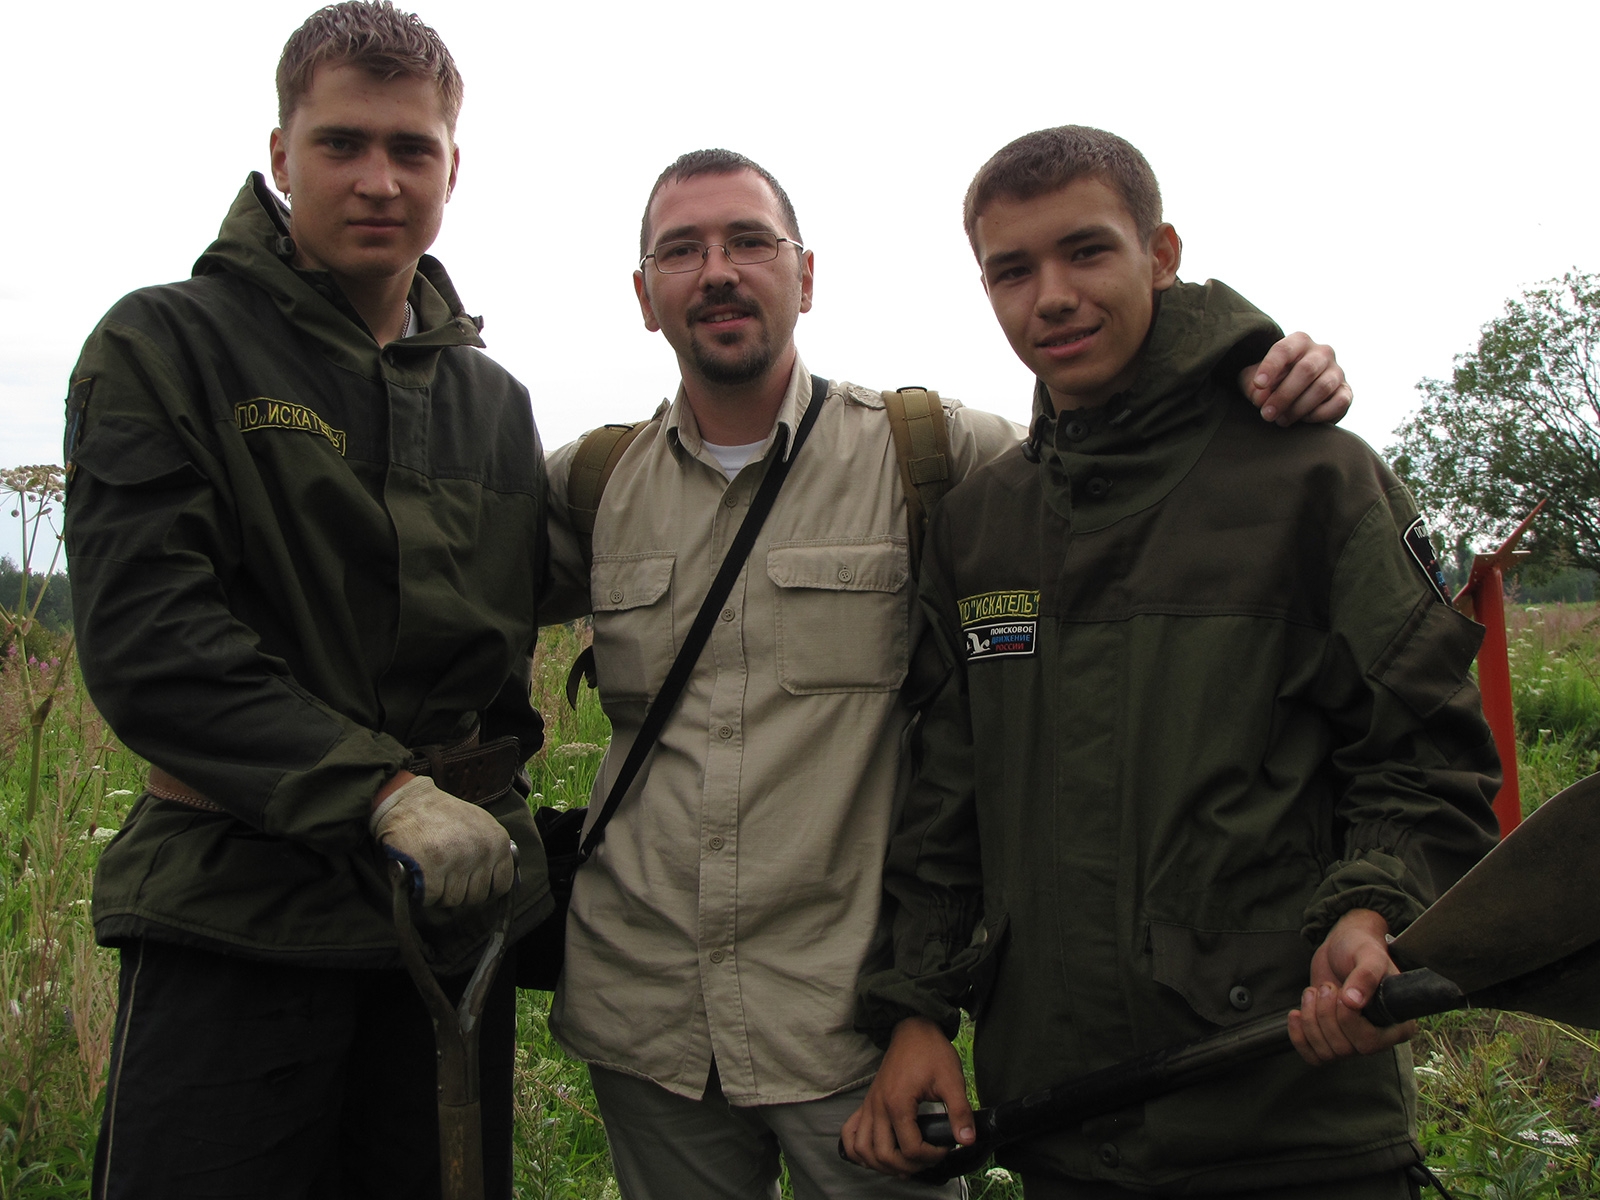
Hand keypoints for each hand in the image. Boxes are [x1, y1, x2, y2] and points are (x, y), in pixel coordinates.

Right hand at [370, 775, 514, 907]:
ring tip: (432, 871)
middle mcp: (482, 852)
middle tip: (445, 875)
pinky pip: (432, 899)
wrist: (408, 800)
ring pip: (454, 900)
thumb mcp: (480, 824)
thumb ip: (492, 851)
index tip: (471, 885)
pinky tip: (421, 875)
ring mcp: (458, 862)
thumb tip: (496, 880)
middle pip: (476, 897)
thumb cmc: (442, 813)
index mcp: (497, 841)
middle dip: (459, 891)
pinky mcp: (432, 870)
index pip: (502, 885)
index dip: (485, 889)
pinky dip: (423, 893)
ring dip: (440, 893)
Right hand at [840, 1017, 973, 1177]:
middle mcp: (878, 1107)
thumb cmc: (931, 1052)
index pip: (910, 1148)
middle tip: (927, 1159)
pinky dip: (859, 1150)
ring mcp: (869, 1106)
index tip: (946, 1147)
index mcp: (898, 1103)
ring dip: (881, 1164)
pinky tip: (876, 1154)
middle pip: (883, 1155)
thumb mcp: (952, 1080)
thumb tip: (966, 1139)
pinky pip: (850, 1134)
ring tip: (904, 1163)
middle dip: (907, 1166)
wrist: (913, 1029)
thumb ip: (960, 1111)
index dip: (932, 1155)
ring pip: (862, 1150)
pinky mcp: (867, 1104)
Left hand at [1239, 332, 1351, 425]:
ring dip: (1298, 408)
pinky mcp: (1346, 392)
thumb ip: (1252, 386)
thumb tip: (1261, 398)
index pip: (1284, 349)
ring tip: (1281, 420)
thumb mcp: (1254, 380)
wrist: (1294, 397)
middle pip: (1306, 370)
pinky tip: (1303, 420)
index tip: (1258, 385)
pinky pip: (1339, 402)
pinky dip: (1319, 414)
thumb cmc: (1271, 383)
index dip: (1270, 366)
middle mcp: (1322, 352)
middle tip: (1267, 414)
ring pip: (1322, 387)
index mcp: (1298, 342)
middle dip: (1284, 395)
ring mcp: (1337, 371)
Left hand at [1287, 908, 1415, 1064]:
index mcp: (1397, 1025)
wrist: (1342, 945)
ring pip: (1326, 1053)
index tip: (1340, 991)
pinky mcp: (1331, 1037)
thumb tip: (1353, 1002)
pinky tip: (1296, 1013)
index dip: (1346, 1019)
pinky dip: (1299, 1037)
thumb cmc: (1361, 948)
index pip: (1368, 1042)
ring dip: (1311, 1020)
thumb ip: (1365, 976)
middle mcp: (1377, 1038)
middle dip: (1324, 1014)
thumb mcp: (1368, 955)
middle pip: (1343, 1049)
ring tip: (1314, 992)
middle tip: (1326, 987)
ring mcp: (1353, 1040)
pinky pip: (1313, 1056)